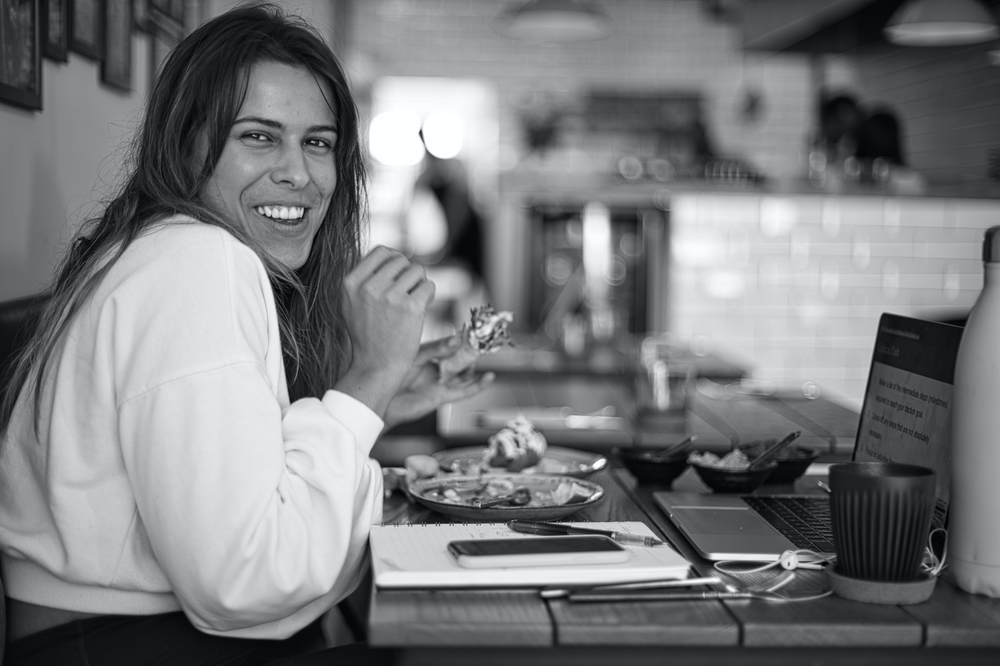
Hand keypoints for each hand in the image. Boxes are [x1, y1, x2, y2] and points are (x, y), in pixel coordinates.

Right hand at [335, 246, 435, 415]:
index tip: (399, 274)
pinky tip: (421, 308)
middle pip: (402, 260)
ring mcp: (390, 296)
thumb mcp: (351, 304)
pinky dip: (429, 296)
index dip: (395, 259)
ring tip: (413, 301)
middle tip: (408, 292)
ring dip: (420, 284)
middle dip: (409, 273)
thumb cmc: (367, 335)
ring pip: (418, 271)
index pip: (381, 252)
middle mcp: (368, 287)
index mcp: (351, 284)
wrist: (376, 365)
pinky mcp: (410, 307)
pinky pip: (429, 286)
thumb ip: (364, 278)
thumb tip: (391, 254)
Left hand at [382, 335, 494, 430]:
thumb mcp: (415, 357)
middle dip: (472, 350)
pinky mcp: (441, 397)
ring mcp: (439, 383)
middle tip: (484, 340)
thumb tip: (456, 340)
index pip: (450, 343)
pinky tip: (489, 377)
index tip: (475, 328)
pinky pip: (463, 391)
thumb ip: (437, 349)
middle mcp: (436, 368)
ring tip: (485, 353)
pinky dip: (478, 385)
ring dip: (475, 365)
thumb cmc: (390, 377)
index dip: (463, 337)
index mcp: (428, 355)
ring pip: (463, 374)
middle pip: (460, 358)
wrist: (380, 402)